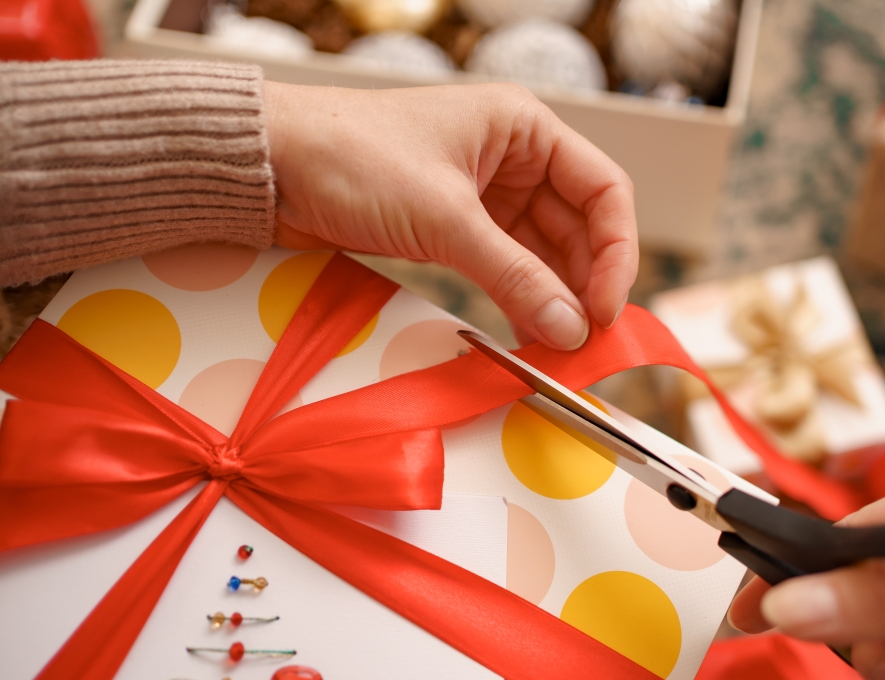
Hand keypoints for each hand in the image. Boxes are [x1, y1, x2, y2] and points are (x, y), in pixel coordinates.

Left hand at [263, 81, 637, 349]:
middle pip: (579, 227)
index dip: (616, 253)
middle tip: (584, 341)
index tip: (606, 309)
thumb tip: (572, 329)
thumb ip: (514, 275)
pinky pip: (507, 267)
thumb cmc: (353, 160)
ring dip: (554, 297)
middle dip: (585, 283)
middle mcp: (514, 157)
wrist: (268, 168)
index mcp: (524, 127)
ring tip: (559, 346)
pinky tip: (528, 331)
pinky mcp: (456, 227)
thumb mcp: (444, 218)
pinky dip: (520, 299)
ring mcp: (486, 194)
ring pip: (544, 252)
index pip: (604, 191)